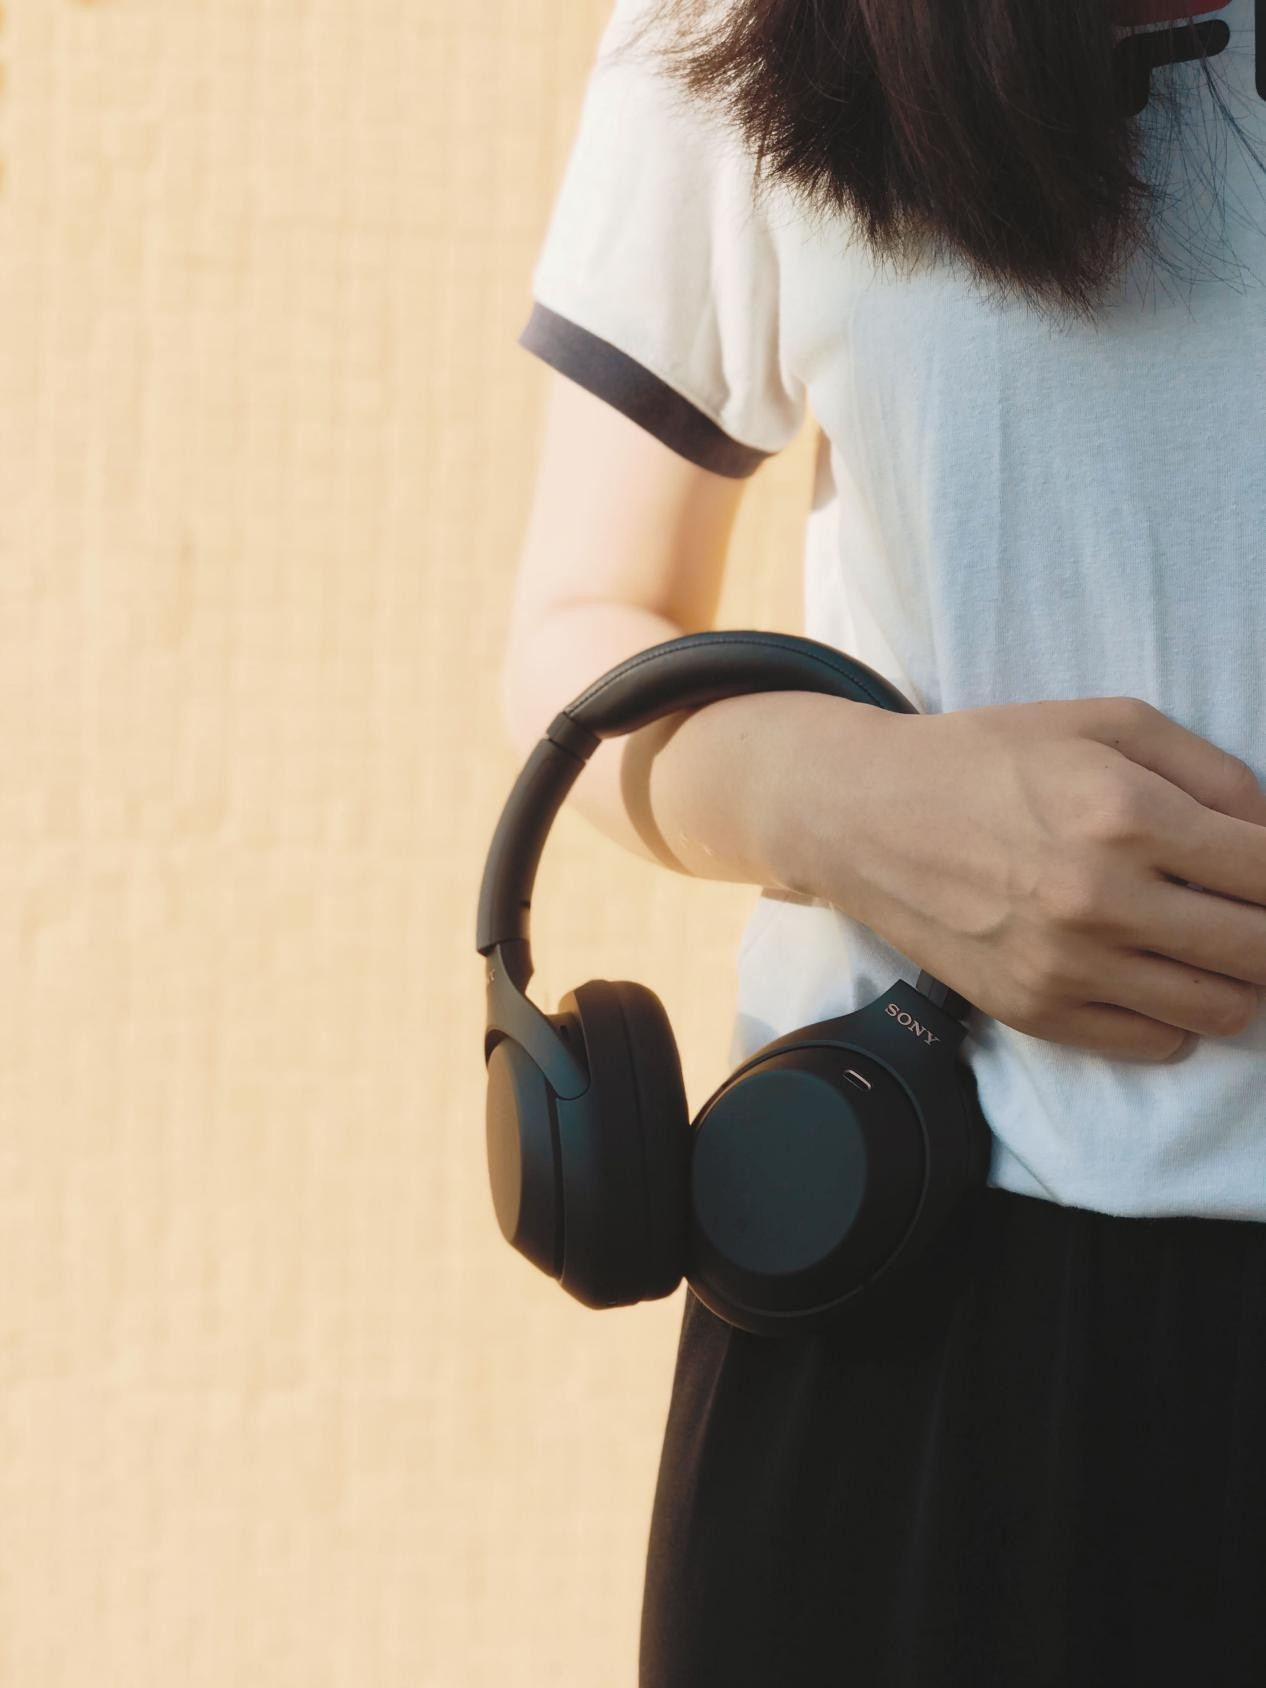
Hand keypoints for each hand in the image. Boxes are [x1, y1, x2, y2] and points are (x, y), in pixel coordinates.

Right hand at [779, 694, 1265, 1061]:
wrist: (864, 816)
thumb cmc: (988, 758)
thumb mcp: (1104, 723)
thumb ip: (1212, 771)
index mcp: (1126, 814)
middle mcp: (1101, 899)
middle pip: (1260, 949)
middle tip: (1250, 909)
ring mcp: (1066, 965)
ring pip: (1220, 1009)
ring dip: (1238, 979)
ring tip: (1213, 944)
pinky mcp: (1034, 1010)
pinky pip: (1155, 1043)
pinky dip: (1178, 1017)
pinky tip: (1155, 972)